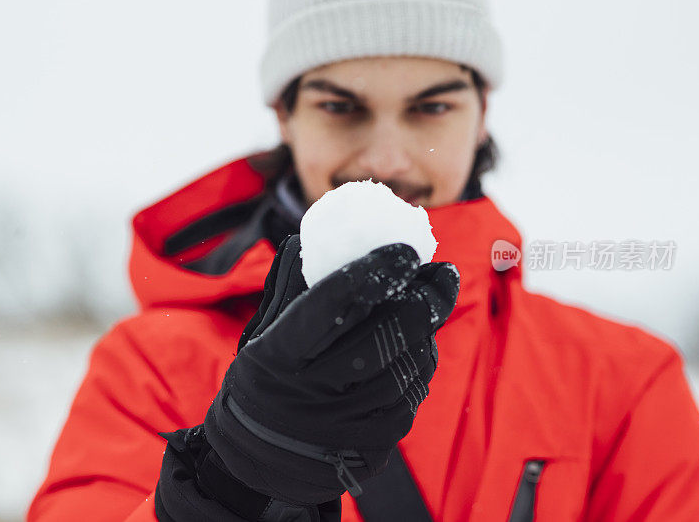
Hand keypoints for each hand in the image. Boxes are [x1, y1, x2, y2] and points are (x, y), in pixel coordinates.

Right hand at [203, 234, 459, 505]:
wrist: (258, 460)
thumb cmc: (265, 380)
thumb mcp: (263, 334)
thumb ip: (292, 288)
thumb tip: (321, 239)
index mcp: (279, 353)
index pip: (336, 301)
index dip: (376, 270)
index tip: (404, 250)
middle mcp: (313, 391)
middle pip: (386, 334)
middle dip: (422, 298)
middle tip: (441, 273)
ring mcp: (346, 424)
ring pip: (408, 364)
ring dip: (428, 329)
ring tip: (431, 305)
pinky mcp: (371, 447)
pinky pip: (412, 395)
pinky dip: (422, 363)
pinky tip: (419, 346)